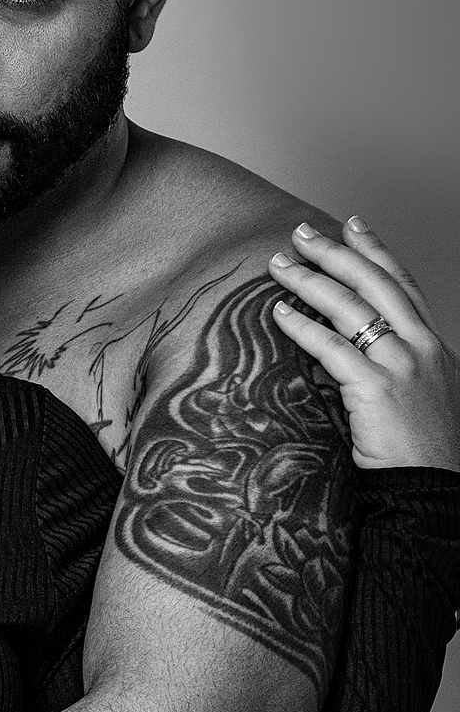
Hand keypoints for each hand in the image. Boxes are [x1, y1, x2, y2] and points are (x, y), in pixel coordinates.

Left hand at [269, 217, 459, 470]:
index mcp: (432, 345)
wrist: (432, 487)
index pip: (402, 284)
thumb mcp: (421, 395)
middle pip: (374, 283)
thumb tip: (356, 352)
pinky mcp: (376, 389)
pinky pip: (331, 349)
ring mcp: (400, 366)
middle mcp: (420, 347)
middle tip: (301, 235)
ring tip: (279, 266)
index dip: (376, 251)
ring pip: (350, 308)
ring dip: (309, 282)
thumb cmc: (421, 451)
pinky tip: (279, 314)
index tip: (353, 224)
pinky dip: (302, 327)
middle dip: (335, 253)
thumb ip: (396, 367)